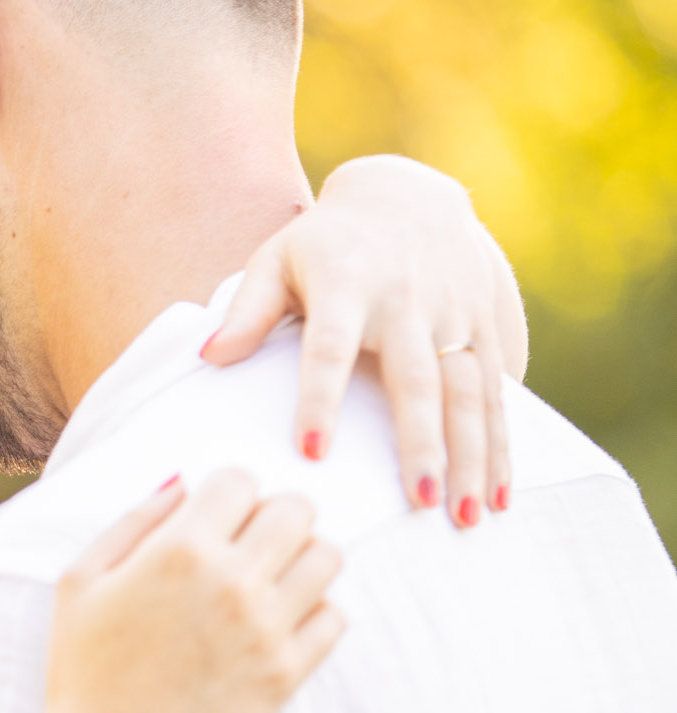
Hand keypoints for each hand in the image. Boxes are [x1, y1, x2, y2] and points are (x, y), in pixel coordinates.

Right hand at [39, 472, 342, 712]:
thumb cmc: (84, 672)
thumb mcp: (80, 581)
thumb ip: (133, 521)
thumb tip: (183, 483)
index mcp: (180, 550)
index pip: (240, 480)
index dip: (226, 493)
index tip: (213, 519)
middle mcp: (233, 582)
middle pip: (296, 509)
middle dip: (272, 515)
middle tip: (248, 544)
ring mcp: (267, 629)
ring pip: (328, 556)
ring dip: (302, 557)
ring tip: (271, 579)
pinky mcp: (287, 674)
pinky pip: (336, 617)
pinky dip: (315, 611)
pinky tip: (280, 623)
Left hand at [201, 156, 527, 527]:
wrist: (407, 196)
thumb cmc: (325, 244)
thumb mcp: (277, 259)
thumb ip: (246, 310)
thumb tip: (209, 357)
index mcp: (347, 283)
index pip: (330, 346)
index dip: (322, 397)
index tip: (312, 450)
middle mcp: (408, 300)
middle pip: (417, 378)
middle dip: (423, 442)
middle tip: (421, 502)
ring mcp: (454, 313)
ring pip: (469, 391)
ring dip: (474, 456)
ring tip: (466, 516)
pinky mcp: (486, 325)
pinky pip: (497, 392)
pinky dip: (503, 445)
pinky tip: (499, 494)